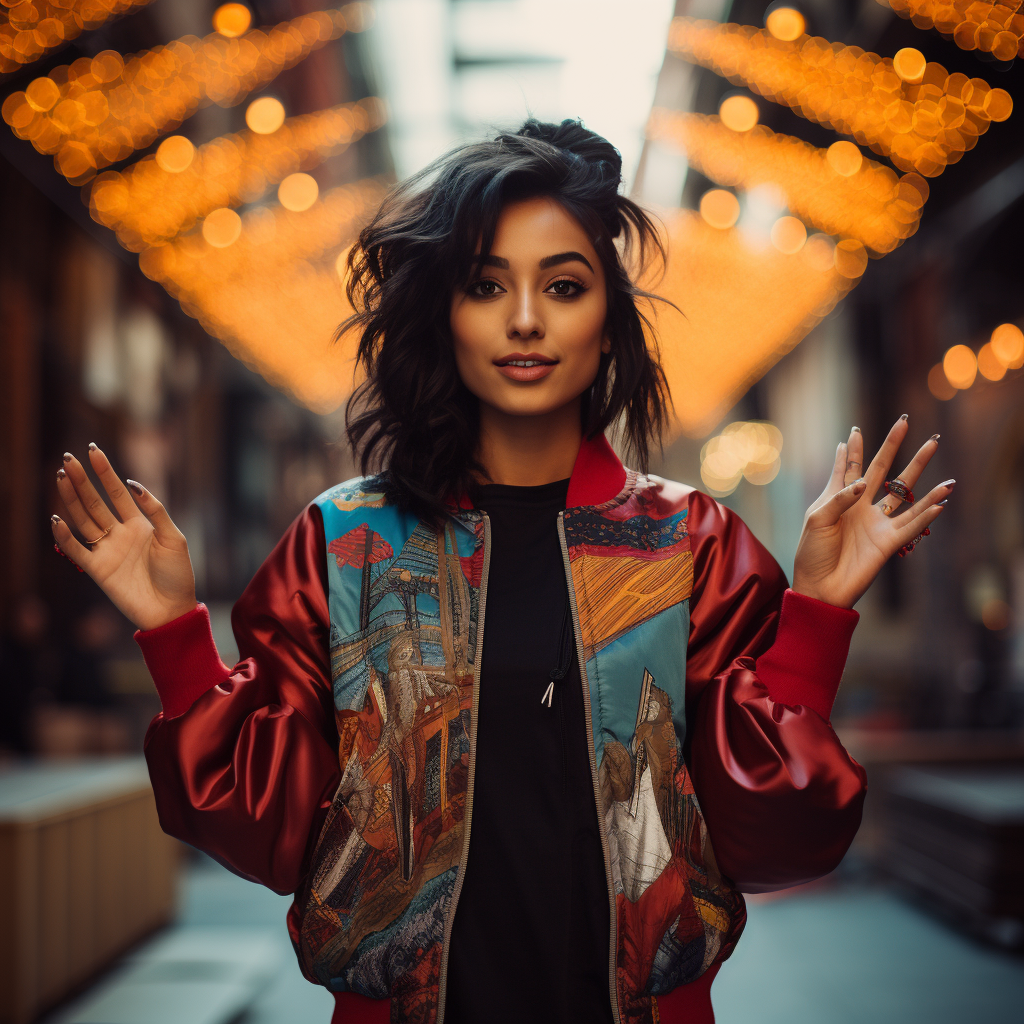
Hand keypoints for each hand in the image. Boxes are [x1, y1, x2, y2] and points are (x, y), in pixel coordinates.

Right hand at [51, 445, 196, 630]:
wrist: (172, 609)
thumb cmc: (178, 574)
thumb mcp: (173, 538)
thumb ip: (155, 511)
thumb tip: (134, 484)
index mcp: (139, 524)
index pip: (117, 492)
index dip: (105, 472)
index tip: (93, 450)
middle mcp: (120, 534)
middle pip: (95, 502)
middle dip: (82, 480)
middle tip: (68, 459)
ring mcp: (107, 550)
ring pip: (83, 520)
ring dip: (71, 500)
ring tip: (61, 478)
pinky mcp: (98, 570)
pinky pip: (76, 550)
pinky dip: (64, 537)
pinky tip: (56, 519)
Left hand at [791, 417, 952, 608]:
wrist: (819, 587)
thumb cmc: (812, 553)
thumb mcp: (817, 519)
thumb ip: (840, 498)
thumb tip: (864, 483)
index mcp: (839, 500)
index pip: (848, 468)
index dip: (852, 449)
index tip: (855, 430)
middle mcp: (861, 508)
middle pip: (882, 471)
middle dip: (893, 447)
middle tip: (904, 421)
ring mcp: (877, 524)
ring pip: (904, 493)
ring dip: (921, 473)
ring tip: (933, 447)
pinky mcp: (888, 543)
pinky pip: (912, 526)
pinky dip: (927, 513)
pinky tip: (941, 500)